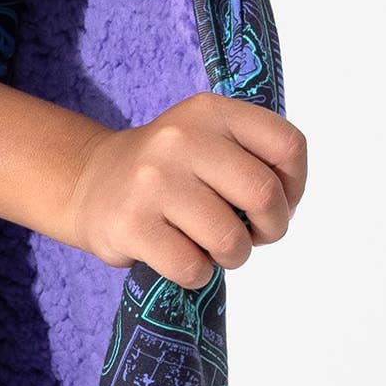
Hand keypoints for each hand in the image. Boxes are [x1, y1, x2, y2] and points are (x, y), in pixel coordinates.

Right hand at [59, 94, 308, 284]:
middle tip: (253, 235)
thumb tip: (284, 207)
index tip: (277, 201)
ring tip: (213, 248)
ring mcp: (153, 182)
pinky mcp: (131, 225)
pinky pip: (192, 267)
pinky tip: (184, 258)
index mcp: (211, 112)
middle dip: (271, 228)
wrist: (91, 182)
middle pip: (263, 194)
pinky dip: (198, 274)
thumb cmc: (169, 171)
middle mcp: (181, 138)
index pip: (288, 146)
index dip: (295, 186)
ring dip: (233, 256)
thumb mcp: (209, 139)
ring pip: (230, 239)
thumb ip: (253, 158)